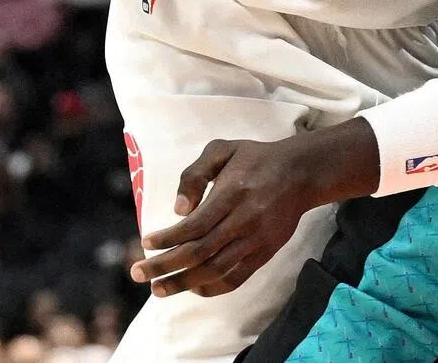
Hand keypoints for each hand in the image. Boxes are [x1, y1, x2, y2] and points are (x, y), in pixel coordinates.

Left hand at [130, 137, 319, 298]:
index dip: (167, 239)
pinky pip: (236, 278)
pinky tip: (192, 287)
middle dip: (164, 266)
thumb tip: (179, 209)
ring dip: (182, 283)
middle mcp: (245, 219)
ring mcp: (257, 239)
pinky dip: (211, 288)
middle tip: (138, 273)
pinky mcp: (266, 252)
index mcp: (233, 192)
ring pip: (215, 270)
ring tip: (158, 288)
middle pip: (199, 253)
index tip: (145, 243)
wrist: (300, 172)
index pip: (194, 225)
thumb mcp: (223, 149)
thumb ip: (195, 173)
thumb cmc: (255, 159)